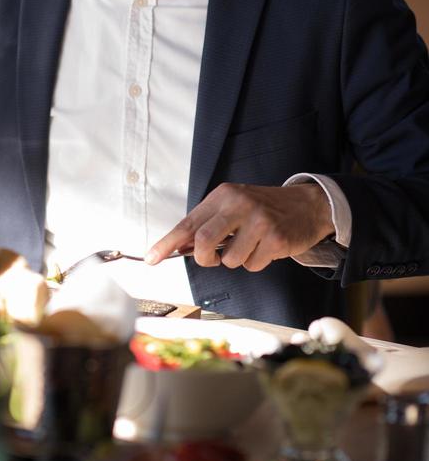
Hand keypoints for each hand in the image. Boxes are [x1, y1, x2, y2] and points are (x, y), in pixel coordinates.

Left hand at [145, 182, 334, 272]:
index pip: (188, 222)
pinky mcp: (275, 238)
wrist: (307, 204)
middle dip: (205, 258)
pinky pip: (252, 265)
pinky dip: (256, 262)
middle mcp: (239, 204)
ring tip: (251, 245)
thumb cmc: (264, 208)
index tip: (152, 257)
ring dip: (237, 260)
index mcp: (223, 195)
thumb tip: (180, 246)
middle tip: (213, 259)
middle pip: (205, 242)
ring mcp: (259, 221)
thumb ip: (208, 223)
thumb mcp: (233, 206)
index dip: (167, 243)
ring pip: (230, 260)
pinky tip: (266, 247)